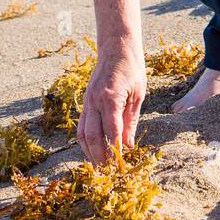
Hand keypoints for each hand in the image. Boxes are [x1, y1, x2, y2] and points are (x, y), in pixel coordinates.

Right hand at [77, 42, 146, 164]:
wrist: (116, 48)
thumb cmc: (131, 68)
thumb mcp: (138, 93)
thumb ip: (130, 120)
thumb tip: (127, 145)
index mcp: (111, 97)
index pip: (111, 131)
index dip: (115, 150)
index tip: (121, 165)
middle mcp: (95, 101)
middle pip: (93, 136)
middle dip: (100, 156)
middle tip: (109, 172)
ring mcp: (87, 101)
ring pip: (82, 133)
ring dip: (89, 152)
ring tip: (99, 166)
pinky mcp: (85, 102)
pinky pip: (81, 125)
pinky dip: (85, 141)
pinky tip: (92, 150)